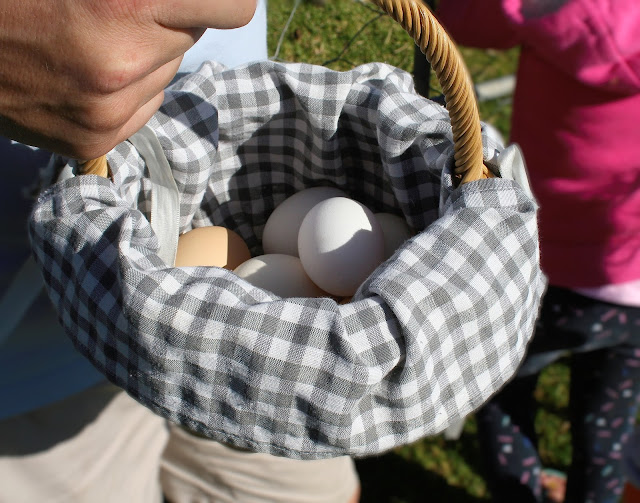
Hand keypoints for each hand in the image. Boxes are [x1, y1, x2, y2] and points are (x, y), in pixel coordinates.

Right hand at [0, 0, 256, 159]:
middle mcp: (124, 64)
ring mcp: (108, 110)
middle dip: (169, 18)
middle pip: (193, 38)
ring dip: (147, 53)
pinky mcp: (94, 140)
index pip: (232, 7)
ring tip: (93, 37)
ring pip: (168, 73)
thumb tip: (201, 0)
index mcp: (127, 5)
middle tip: (121, 8)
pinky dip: (128, 88)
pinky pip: (145, 105)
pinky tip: (84, 70)